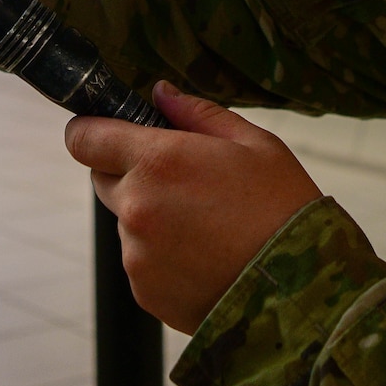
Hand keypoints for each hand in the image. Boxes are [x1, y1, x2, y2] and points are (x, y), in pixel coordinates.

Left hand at [66, 82, 323, 333]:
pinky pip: (142, 261)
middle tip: (183, 183)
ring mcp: (137, 254)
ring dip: (152, 219)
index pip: (84, 139)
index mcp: (158, 161)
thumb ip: (198, 113)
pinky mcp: (144, 291)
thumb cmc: (284, 210)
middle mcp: (137, 207)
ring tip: (208, 228)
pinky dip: (164, 257)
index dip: (90, 132)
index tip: (102, 132)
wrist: (301, 291)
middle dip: (131, 174)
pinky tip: (206, 257)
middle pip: (103, 179)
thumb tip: (160, 94)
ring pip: (128, 223)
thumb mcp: (254, 145)